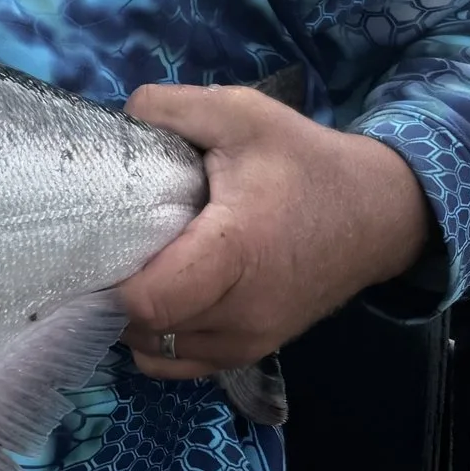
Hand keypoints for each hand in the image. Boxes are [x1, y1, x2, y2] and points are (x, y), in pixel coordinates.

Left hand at [117, 83, 433, 379]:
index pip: (148, 301)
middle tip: (100, 252)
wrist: (380, 212)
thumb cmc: (305, 161)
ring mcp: (251, 339)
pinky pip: (184, 362)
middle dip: (110, 295)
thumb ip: (170, 108)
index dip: (106, 279)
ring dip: (133, 320)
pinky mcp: (255, 350)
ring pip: (160, 351)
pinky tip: (154, 301)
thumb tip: (121, 117)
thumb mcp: (239, 113)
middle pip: (145, 328)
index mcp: (233, 252)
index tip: (89, 245)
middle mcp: (242, 311)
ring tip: (127, 272)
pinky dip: (159, 341)